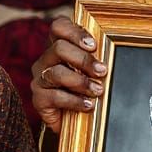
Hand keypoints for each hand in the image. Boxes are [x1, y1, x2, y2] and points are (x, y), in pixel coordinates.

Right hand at [31, 17, 107, 132]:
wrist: (77, 125)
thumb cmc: (89, 92)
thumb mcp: (95, 73)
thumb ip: (98, 59)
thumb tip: (113, 52)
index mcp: (59, 47)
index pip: (59, 27)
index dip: (75, 33)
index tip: (94, 45)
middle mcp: (46, 60)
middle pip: (58, 48)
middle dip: (83, 59)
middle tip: (102, 71)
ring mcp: (40, 79)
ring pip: (56, 72)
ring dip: (81, 82)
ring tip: (98, 90)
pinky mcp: (39, 99)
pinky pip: (55, 96)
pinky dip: (74, 100)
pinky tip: (88, 105)